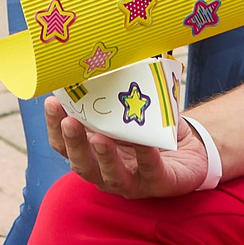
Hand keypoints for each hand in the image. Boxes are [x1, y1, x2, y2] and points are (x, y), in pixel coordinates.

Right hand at [44, 94, 209, 197]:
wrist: (191, 149)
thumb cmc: (151, 129)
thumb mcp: (128, 112)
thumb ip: (112, 97)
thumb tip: (99, 60)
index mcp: (93, 154)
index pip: (64, 146)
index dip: (54, 127)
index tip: (51, 103)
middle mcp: (106, 173)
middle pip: (82, 165)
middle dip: (75, 144)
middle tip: (69, 122)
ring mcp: (132, 183)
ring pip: (111, 177)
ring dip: (104, 157)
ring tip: (99, 138)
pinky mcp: (160, 184)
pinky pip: (151, 171)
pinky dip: (146, 156)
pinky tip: (144, 142)